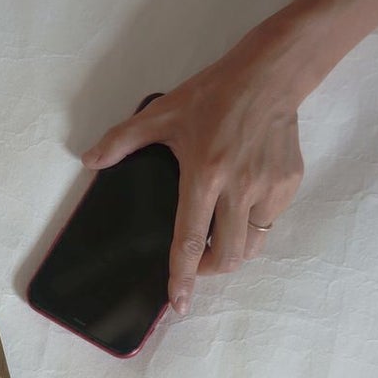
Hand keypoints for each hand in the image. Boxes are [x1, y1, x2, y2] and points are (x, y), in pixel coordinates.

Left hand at [83, 37, 303, 313]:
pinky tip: (242, 208)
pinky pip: (269, 222)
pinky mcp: (288, 183)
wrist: (269, 74)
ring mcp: (267, 187)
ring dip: (233, 253)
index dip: (183, 277)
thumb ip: (122, 140)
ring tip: (219, 241)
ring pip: (252, 245)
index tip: (180, 303)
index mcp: (204, 175)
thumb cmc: (214, 94)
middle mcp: (238, 187)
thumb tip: (89, 159)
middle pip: (227, 256)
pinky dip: (253, 226)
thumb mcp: (162, 114)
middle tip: (198, 265)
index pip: (190, 240)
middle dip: (209, 271)